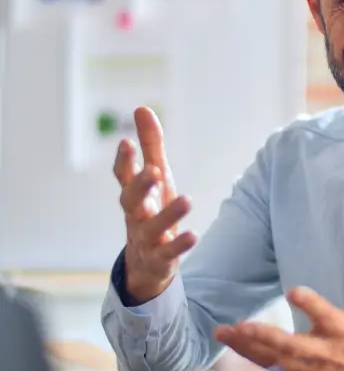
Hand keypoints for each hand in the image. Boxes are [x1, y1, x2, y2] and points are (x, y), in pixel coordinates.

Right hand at [113, 107, 196, 302]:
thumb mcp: (155, 177)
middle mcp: (136, 215)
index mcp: (134, 194)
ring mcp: (146, 238)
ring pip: (151, 227)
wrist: (146, 262)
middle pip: (131, 201)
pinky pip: (168, 252)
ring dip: (168, 214)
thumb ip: (151, 145)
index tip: (127, 143)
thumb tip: (142, 108)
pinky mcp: (160, 257)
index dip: (124, 161)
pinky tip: (192, 235)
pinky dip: (179, 244)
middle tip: (152, 171)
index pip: (123, 176)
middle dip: (140, 186)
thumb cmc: (151, 209)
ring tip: (187, 199)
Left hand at [214, 240, 343, 370]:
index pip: (324, 314)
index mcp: (341, 327)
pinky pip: (273, 368)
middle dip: (265, 337)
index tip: (293, 292)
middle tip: (241, 325)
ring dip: (248, 347)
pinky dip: (252, 358)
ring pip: (275, 358)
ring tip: (223, 332)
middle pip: (292, 345)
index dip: (310, 304)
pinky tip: (232, 345)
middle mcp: (324, 349)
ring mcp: (311, 366)